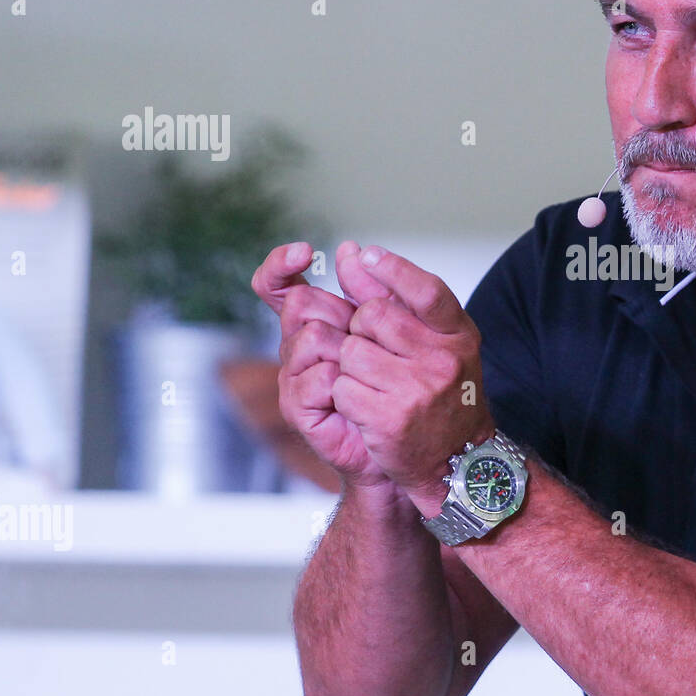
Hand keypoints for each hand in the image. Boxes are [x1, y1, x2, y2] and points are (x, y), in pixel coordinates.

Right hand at [251, 240, 396, 495]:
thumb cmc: (408, 385)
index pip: (278, 285)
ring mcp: (295, 376)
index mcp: (319, 321)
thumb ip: (375, 292)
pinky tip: (365, 395)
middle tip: (371, 341)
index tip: (303, 251)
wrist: (417, 445)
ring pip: (309, 338)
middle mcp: (300, 345)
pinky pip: (318, 378)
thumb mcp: (403, 329)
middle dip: (342, 314)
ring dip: (350, 351)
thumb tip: (349, 249)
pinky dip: (346, 384)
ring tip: (374, 374)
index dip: (279, 265)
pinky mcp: (298, 407)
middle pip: (300, 303)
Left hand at [330, 245, 493, 509]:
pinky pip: (343, 387)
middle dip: (361, 331)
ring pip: (351, 352)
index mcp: (459, 336)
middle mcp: (443, 360)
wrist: (458, 465)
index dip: (393, 269)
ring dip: (351, 367)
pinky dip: (345, 396)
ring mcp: (417, 389)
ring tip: (374, 385)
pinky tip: (367, 409)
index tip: (366, 256)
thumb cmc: (445, 399)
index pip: (427, 291)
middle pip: (373, 317)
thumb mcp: (436, 346)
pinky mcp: (389, 418)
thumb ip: (395, 300)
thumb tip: (352, 254)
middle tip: (376, 354)